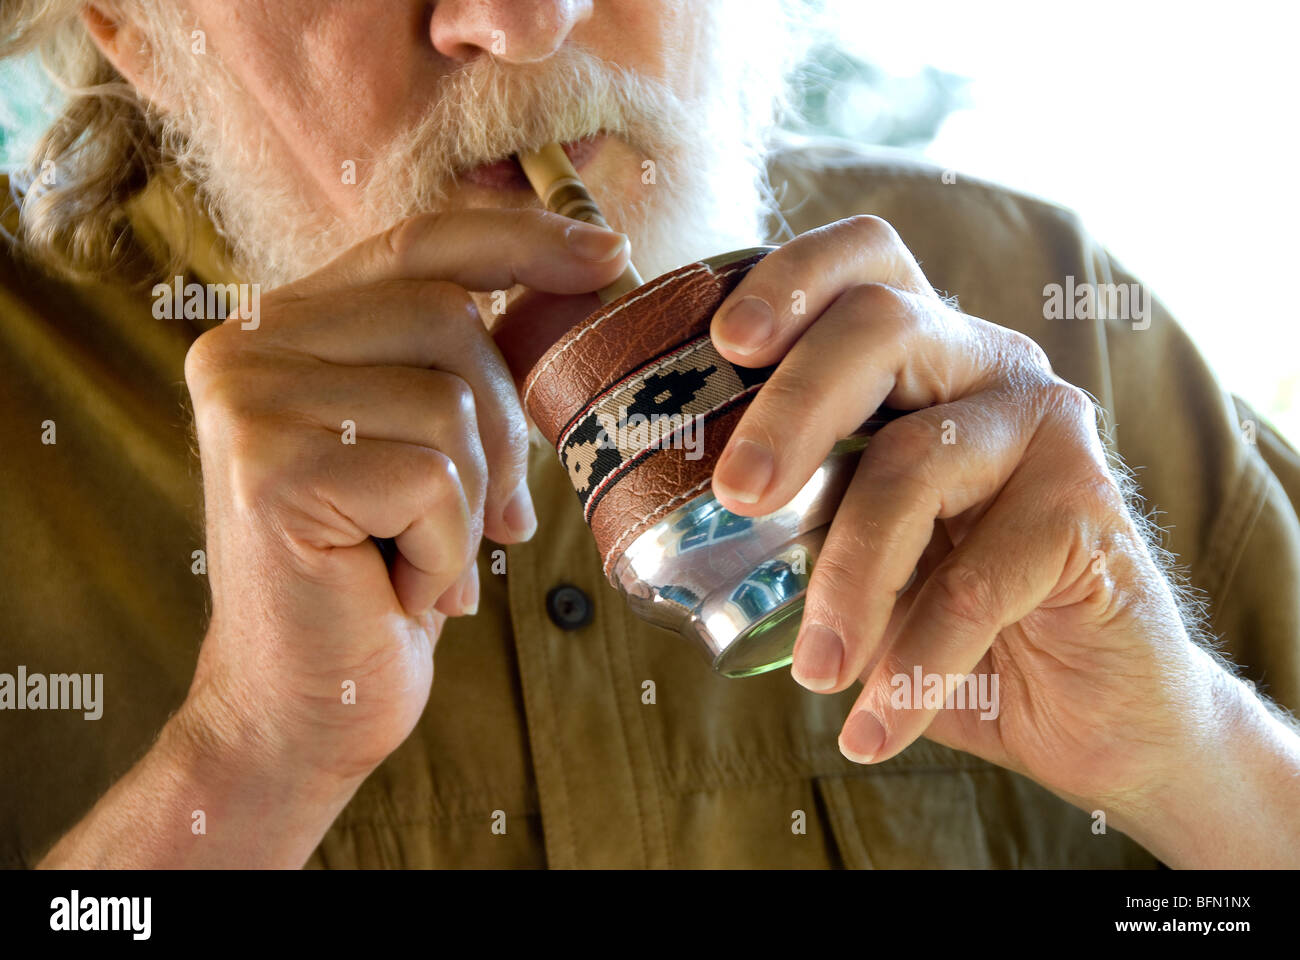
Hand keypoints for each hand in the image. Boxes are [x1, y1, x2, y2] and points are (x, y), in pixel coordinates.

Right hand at [181, 209, 631, 790]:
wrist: (304, 709)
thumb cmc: (380, 579)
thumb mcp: (431, 452)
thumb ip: (468, 365)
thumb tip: (584, 273)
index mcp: (286, 328)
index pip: (418, 244)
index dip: (520, 241)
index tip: (608, 252)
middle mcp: (247, 346)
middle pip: (448, 320)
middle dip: (504, 430)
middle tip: (493, 522)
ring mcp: (248, 403)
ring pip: (448, 402)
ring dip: (472, 504)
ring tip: (427, 560)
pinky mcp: (269, 470)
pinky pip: (432, 480)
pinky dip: (447, 550)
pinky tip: (402, 590)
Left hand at [705, 215, 1269, 840]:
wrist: (1087, 708)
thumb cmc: (941, 617)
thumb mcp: (849, 552)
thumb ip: (789, 516)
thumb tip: (663, 525)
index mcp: (920, 355)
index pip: (864, 264)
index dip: (793, 277)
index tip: (726, 341)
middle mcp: (987, 365)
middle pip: (883, 328)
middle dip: (791, 409)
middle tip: (736, 496)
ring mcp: (1046, 427)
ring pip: (915, 463)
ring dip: (848, 580)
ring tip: (814, 673)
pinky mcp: (1090, 507)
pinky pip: (976, 581)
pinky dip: (914, 662)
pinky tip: (875, 724)